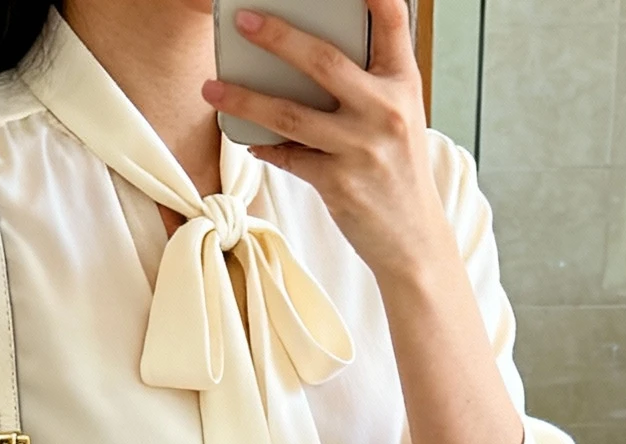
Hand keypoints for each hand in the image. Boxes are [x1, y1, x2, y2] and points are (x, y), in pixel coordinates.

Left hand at [203, 1, 447, 282]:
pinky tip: (246, 138)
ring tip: (212, 89)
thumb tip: (307, 55)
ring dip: (246, 99)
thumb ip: (368, 82)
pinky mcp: (339, 183)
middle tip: (244, 21)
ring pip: (291, 114)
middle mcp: (385, 110)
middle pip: (323, 61)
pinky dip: (264, 145)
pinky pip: (288, 156)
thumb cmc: (397, 169)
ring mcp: (361, 148)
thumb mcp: (398, 116)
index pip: (392, 21)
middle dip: (278, 37)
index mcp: (403, 84)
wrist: (413, 239)